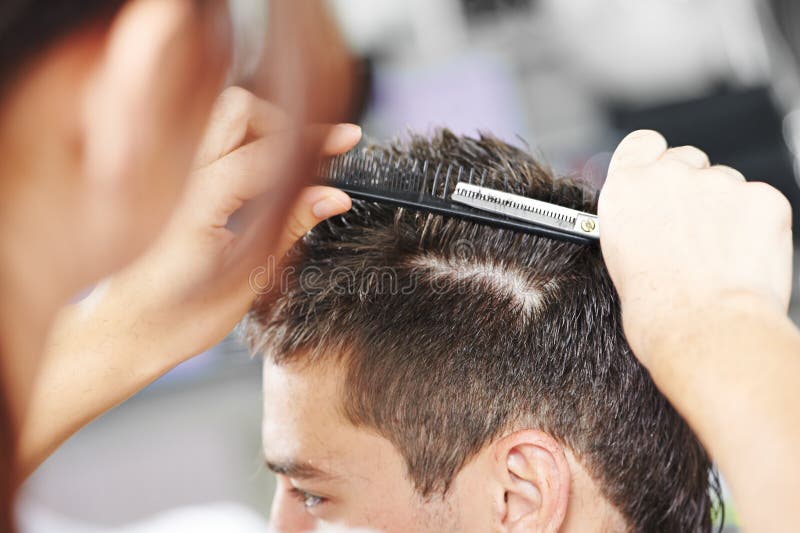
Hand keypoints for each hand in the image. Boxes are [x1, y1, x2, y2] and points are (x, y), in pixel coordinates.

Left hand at [18, 88, 358, 474]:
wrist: (125, 333)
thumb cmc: (178, 319)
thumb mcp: (249, 276)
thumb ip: (291, 224)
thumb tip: (334, 196)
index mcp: (197, 203)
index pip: (267, 152)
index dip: (314, 142)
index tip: (347, 139)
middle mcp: (176, 178)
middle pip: (239, 111)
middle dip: (282, 123)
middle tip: (313, 153)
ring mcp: (166, 175)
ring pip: (218, 118)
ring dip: (258, 130)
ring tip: (283, 165)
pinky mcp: (164, 180)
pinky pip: (205, 140)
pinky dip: (237, 145)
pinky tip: (254, 175)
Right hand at [598, 130, 792, 360]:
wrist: (705, 330)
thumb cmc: (659, 310)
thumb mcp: (620, 257)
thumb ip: (637, 219)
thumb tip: (653, 220)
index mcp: (627, 189)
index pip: (643, 143)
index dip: (654, 159)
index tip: (659, 174)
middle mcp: (669, 176)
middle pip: (688, 160)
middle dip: (694, 189)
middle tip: (695, 232)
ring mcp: (719, 183)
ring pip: (727, 184)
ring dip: (726, 211)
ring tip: (720, 257)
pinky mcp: (763, 198)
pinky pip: (761, 203)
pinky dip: (757, 226)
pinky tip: (744, 258)